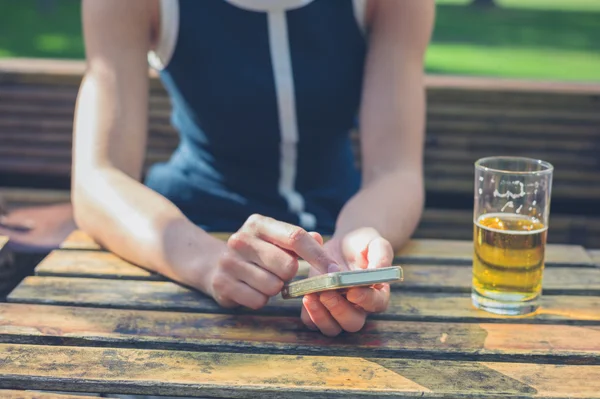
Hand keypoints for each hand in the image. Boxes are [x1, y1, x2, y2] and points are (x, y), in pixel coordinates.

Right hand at [206, 214, 336, 309]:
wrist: (213, 263)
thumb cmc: (256, 251)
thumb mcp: (275, 239)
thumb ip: (300, 240)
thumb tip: (320, 239)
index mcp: (258, 224)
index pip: (296, 237)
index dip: (318, 255)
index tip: (334, 270)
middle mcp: (241, 239)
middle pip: (287, 266)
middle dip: (290, 275)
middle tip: (280, 273)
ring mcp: (229, 262)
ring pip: (274, 286)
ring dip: (275, 288)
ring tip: (263, 279)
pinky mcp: (222, 284)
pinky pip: (258, 300)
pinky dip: (261, 299)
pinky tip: (251, 289)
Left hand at [300, 227, 393, 335]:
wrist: (344, 244)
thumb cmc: (363, 244)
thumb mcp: (376, 244)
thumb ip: (381, 256)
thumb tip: (378, 272)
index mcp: (377, 294)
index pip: (376, 304)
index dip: (365, 300)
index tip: (352, 291)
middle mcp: (359, 308)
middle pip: (353, 323)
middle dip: (339, 310)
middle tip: (327, 293)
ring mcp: (338, 311)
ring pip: (332, 328)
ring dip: (320, 316)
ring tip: (311, 297)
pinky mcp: (320, 308)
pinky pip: (312, 322)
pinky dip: (308, 314)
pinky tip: (305, 296)